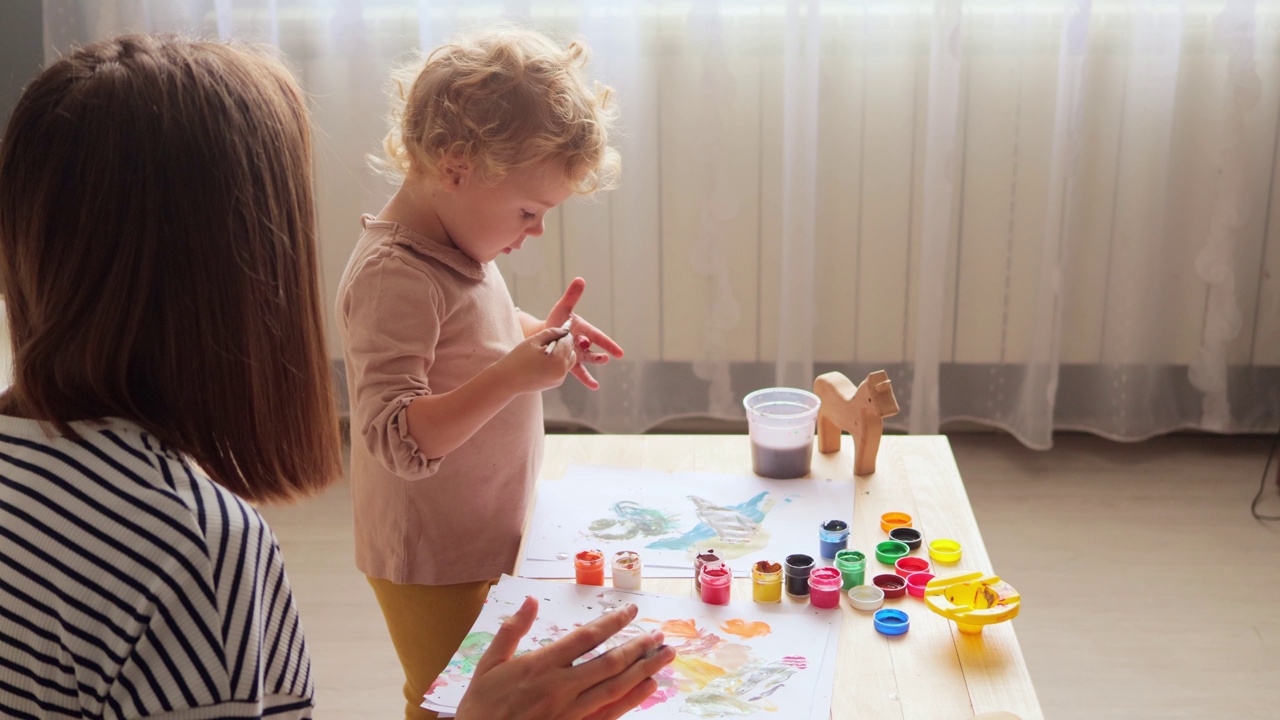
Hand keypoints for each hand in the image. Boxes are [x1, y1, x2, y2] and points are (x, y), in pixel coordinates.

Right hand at [455, 597, 674, 719]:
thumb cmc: (481, 705)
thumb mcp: (488, 663)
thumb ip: (512, 630)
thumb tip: (530, 599)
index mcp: (540, 665)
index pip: (586, 638)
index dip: (612, 622)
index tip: (631, 610)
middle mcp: (560, 686)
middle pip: (609, 662)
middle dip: (638, 646)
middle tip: (659, 635)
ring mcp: (570, 711)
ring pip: (616, 687)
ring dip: (644, 669)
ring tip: (664, 656)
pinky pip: (610, 713)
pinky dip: (632, 699)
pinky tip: (649, 687)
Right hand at [492, 326, 577, 394]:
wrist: (508, 379)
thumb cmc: (519, 357)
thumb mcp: (534, 340)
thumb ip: (552, 333)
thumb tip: (565, 330)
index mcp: (557, 358)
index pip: (569, 342)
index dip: (564, 335)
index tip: (557, 333)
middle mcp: (562, 369)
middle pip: (571, 352)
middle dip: (564, 346)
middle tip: (550, 343)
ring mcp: (560, 378)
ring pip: (568, 362)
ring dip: (562, 355)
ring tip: (546, 352)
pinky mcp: (556, 383)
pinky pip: (562, 369)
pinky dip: (557, 364)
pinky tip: (543, 362)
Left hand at [544, 278, 625, 389]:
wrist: (542, 335)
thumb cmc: (555, 321)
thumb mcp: (562, 308)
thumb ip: (572, 296)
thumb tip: (580, 279)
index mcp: (584, 330)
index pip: (597, 336)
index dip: (608, 344)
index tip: (619, 352)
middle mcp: (583, 343)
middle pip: (591, 349)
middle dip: (597, 354)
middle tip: (604, 358)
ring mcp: (577, 354)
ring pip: (587, 361)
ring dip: (593, 366)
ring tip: (598, 376)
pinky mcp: (570, 363)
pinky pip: (579, 372)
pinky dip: (587, 379)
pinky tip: (595, 386)